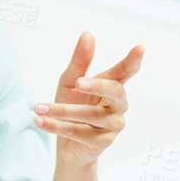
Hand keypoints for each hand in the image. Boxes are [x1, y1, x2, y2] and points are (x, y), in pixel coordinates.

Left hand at [34, 36, 142, 165]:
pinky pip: (79, 132)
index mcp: (112, 86)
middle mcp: (118, 105)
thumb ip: (80, 61)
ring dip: (62, 111)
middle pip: (114, 92)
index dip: (133, 61)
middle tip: (77, 82)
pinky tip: (40, 121)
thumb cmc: (72, 107)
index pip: (125, 72)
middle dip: (97, 86)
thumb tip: (88, 35)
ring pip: (90, 115)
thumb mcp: (70, 82)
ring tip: (39, 107)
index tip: (140, 49)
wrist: (67, 145)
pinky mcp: (103, 142)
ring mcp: (114, 124)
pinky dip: (57, 126)